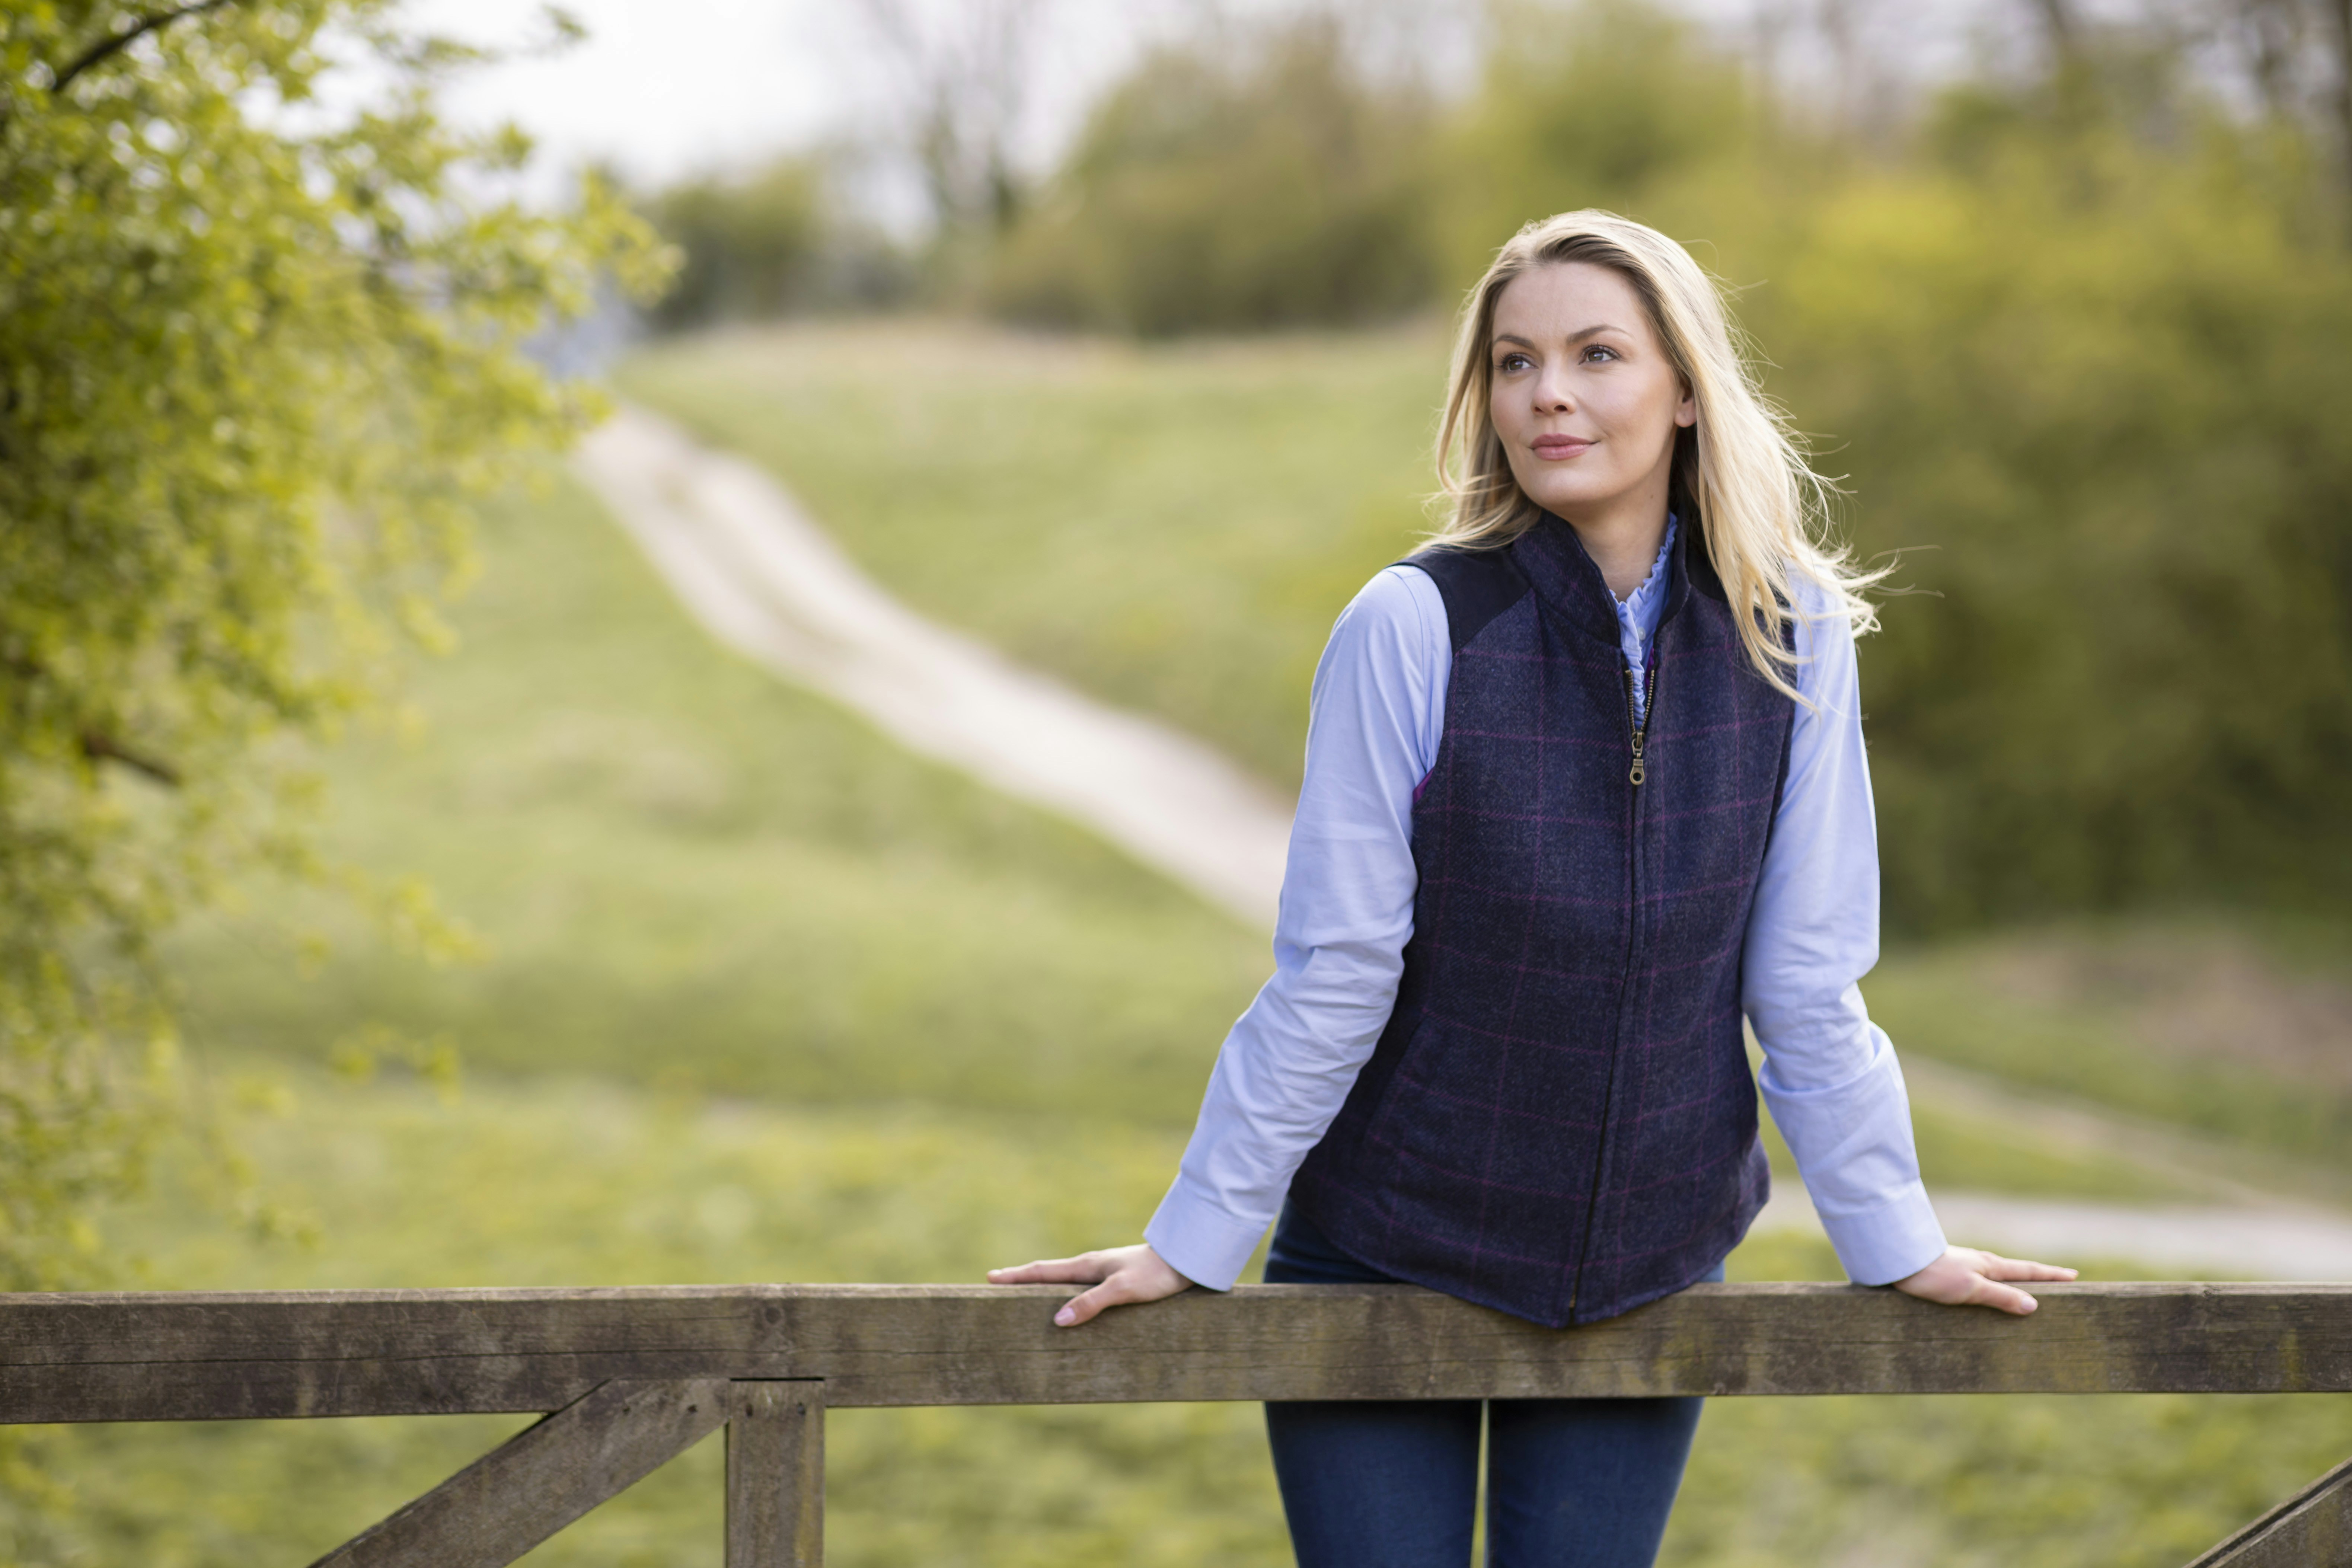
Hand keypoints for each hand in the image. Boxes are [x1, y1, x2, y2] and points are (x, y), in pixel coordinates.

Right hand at [986, 1243, 1192, 1326]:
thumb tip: (1057, 1320)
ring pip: (1065, 1281)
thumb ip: (1091, 1303)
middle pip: (1049, 1273)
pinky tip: (1071, 1303)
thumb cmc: (1155, 1275)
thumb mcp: (1122, 1290)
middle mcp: (1092, 1267)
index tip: (991, 1277)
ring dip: (1044, 1286)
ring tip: (1028, 1295)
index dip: (1017, 1276)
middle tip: (1000, 1283)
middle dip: (1023, 1279)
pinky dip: (1065, 1293)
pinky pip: (1082, 1288)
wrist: (1186, 1260)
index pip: (1043, 1271)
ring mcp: (1104, 1272)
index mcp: (1087, 1266)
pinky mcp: (1118, 1280)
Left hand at [1893, 1245, 2075, 1314]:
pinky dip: (1995, 1286)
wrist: (1900, 1261)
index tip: (2073, 1275)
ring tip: (2028, 1290)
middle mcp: (1981, 1264)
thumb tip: (2034, 1305)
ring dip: (2015, 1281)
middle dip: (2038, 1277)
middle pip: (2016, 1271)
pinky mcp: (1950, 1273)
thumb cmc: (1935, 1275)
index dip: (2051, 1274)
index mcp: (1991, 1266)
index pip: (2028, 1271)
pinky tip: (1989, 1293)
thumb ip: (2001, 1297)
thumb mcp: (1972, 1288)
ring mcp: (1966, 1267)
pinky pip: (1981, 1281)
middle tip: (2058, 1280)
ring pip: (1998, 1275)